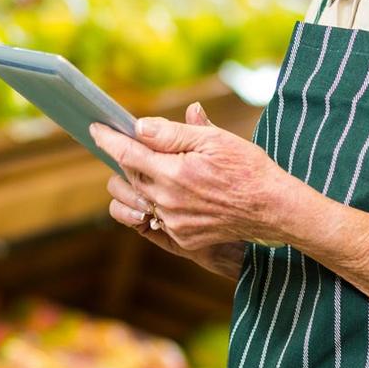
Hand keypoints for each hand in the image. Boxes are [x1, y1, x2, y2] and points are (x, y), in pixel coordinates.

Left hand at [95, 101, 291, 254]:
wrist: (272, 208)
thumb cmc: (247, 167)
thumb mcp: (214, 140)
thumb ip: (173, 133)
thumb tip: (139, 128)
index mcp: (175, 173)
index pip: (128, 153)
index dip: (109, 139)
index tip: (95, 128)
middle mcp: (169, 201)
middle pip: (129, 176)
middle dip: (124, 158)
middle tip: (128, 143)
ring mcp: (174, 224)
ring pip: (137, 200)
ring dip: (133, 183)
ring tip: (145, 169)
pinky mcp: (183, 239)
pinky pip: (154, 221)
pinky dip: (153, 204)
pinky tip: (166, 193)